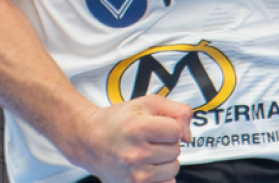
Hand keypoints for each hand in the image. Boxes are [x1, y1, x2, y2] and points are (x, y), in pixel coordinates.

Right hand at [60, 98, 190, 182]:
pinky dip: (161, 175)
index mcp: (137, 128)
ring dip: (165, 159)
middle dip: (166, 142)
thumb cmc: (119, 121)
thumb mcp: (147, 103)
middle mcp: (135, 153)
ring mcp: (135, 174)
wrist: (90, 140)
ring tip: (146, 151)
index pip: (177, 130)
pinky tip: (147, 165)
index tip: (158, 126)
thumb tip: (188, 135)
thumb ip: (177, 111)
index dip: (171, 126)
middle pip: (176, 150)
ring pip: (173, 167)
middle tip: (147, 138)